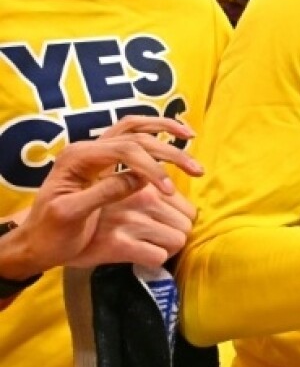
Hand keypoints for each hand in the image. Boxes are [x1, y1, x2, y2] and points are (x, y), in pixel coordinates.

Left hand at [6, 116, 200, 276]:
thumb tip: (140, 179)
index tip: (169, 192)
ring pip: (135, 126)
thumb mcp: (72, 215)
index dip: (153, 168)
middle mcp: (87, 147)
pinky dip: (154, 132)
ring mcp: (95, 150)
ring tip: (191, 136)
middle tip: (196, 170)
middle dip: (170, 151)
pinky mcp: (102, 159)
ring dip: (165, 129)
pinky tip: (172, 138)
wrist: (36, 240)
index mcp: (77, 158)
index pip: (125, 150)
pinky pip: (132, 134)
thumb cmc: (52, 233)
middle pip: (136, 136)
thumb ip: (104, 193)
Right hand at [69, 184, 196, 267]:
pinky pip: (158, 257)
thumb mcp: (126, 196)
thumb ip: (154, 197)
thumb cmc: (97, 216)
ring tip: (145, 247)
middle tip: (153, 240)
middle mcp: (140, 199)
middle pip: (186, 227)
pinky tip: (137, 257)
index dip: (179, 223)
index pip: (190, 210)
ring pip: (177, 242)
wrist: (50, 235)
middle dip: (174, 236)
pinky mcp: (118, 244)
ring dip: (164, 249)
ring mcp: (130, 221)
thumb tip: (192, 214)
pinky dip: (151, 261)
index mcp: (145, 186)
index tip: (162, 228)